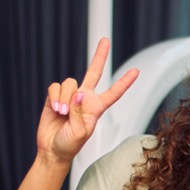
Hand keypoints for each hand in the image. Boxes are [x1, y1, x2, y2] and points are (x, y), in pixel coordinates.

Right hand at [35, 38, 139, 167]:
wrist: (52, 149)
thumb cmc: (70, 144)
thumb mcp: (81, 133)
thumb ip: (81, 113)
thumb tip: (79, 94)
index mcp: (97, 108)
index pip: (114, 93)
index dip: (125, 82)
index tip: (136, 71)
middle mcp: (85, 98)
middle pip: (94, 72)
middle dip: (99, 55)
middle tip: (105, 40)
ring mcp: (70, 96)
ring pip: (70, 82)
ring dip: (65, 98)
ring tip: (63, 114)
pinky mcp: (54, 96)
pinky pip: (55, 87)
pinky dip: (55, 97)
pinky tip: (56, 109)